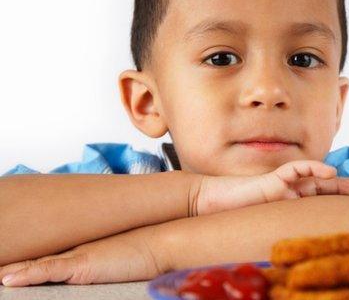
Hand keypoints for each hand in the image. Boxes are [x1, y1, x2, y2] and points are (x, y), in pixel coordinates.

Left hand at [0, 226, 160, 286]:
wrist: (160, 243)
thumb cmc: (141, 253)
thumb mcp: (112, 258)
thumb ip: (95, 262)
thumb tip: (88, 267)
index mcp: (76, 251)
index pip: (41, 256)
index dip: (20, 261)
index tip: (3, 263)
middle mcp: (72, 252)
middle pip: (33, 257)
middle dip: (10, 260)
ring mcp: (75, 256)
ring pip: (34, 264)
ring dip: (11, 269)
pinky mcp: (82, 264)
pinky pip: (49, 270)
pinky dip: (27, 275)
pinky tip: (8, 279)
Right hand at [194, 160, 348, 214]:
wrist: (208, 204)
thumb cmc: (233, 214)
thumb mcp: (264, 224)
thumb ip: (282, 225)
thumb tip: (308, 239)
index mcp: (287, 202)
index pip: (318, 198)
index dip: (337, 198)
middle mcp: (287, 192)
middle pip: (322, 188)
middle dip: (345, 189)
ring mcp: (280, 185)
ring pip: (315, 180)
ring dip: (338, 181)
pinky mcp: (270, 180)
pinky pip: (294, 170)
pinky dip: (311, 169)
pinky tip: (327, 173)